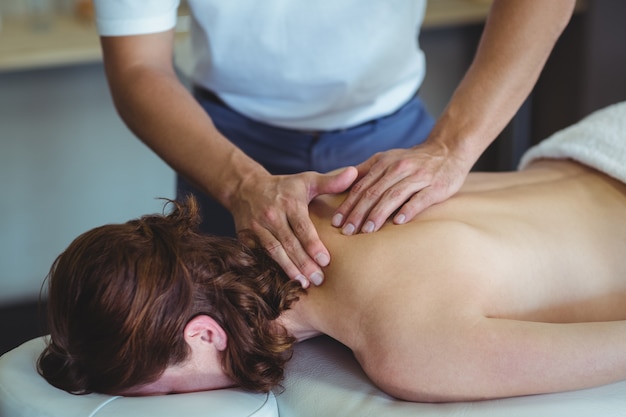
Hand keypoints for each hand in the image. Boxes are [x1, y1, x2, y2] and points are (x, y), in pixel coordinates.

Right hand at [232, 167, 357, 287]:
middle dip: (304, 263)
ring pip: (273, 251)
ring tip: (304, 283)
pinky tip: (283, 281)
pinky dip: (270, 268)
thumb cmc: (284, 187)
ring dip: (289, 269)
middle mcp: (272, 215)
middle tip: (318, 279)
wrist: (244, 187)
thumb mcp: (306, 180)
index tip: (325, 261)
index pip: (302, 227)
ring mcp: (257, 227)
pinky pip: (259, 255)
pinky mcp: (246, 237)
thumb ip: (331, 181)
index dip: (313, 245)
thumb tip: (355, 172)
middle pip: (289, 243)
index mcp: (289, 202)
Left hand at [331, 141, 470, 234]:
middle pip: (374, 193)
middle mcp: (399, 168)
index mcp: (384, 163)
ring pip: (393, 196)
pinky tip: (398, 222)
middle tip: (347, 231)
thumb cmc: (414, 161)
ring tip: (367, 230)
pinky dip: (408, 210)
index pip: (361, 186)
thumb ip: (366, 170)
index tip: (337, 221)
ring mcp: (418, 177)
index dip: (348, 204)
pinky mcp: (436, 186)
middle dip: (358, 213)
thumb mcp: (388, 159)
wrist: (449, 150)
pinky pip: (420, 199)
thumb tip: (341, 184)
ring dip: (378, 214)